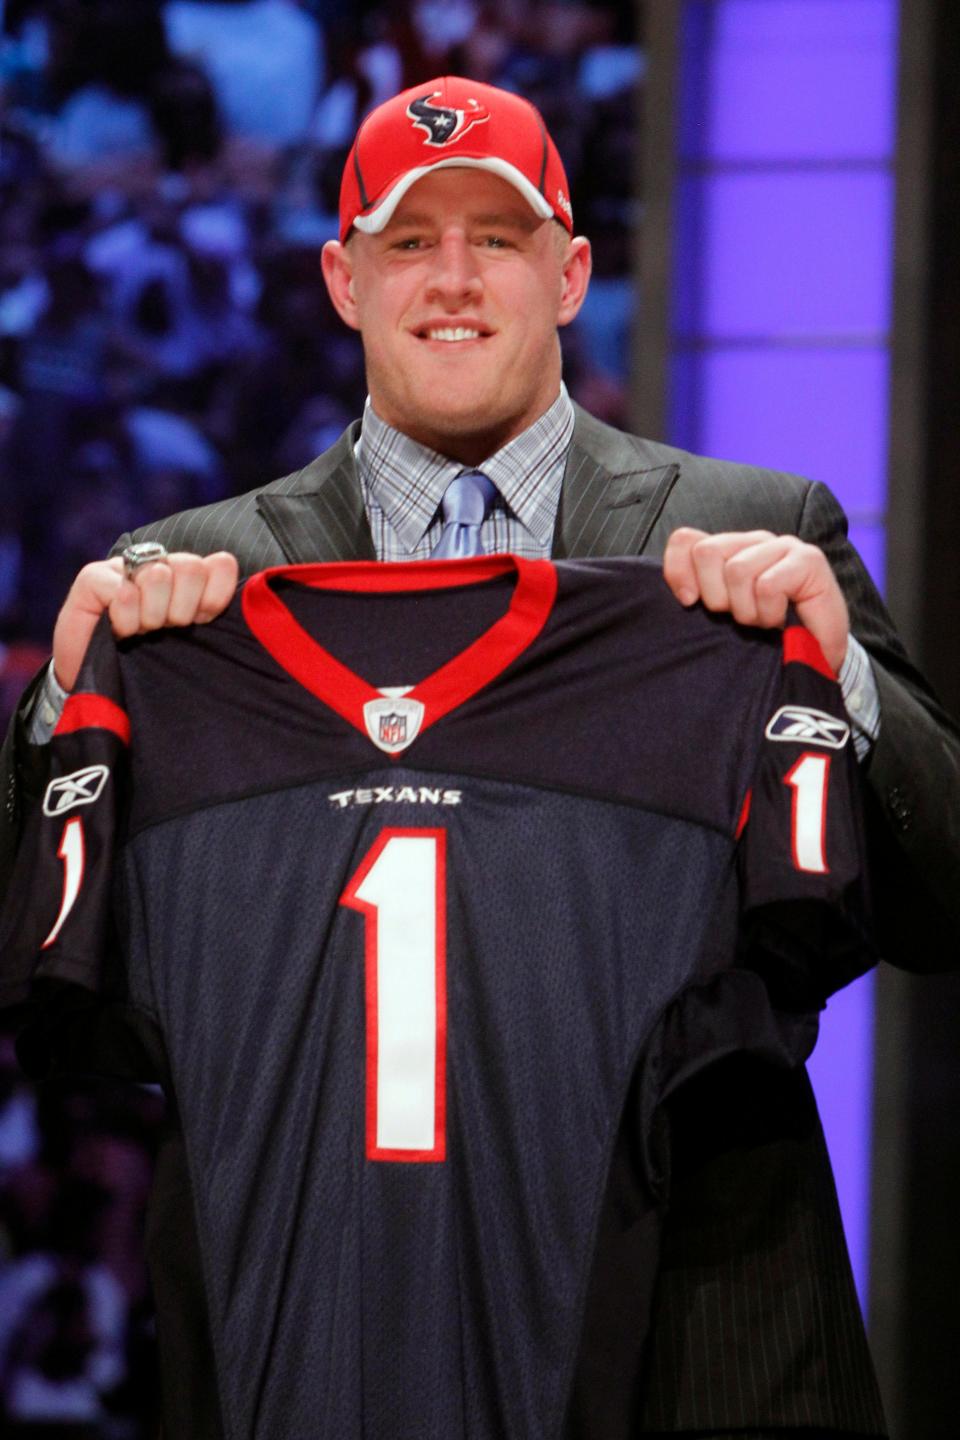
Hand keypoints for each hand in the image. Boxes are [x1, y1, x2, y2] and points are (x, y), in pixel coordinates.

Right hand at [52, 551, 239, 691]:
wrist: (95, 683)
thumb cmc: (145, 665)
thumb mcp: (190, 643)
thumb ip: (214, 613)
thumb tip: (246, 591)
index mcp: (186, 579)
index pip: (220, 565)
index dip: (214, 598)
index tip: (198, 622)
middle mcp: (157, 565)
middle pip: (191, 567)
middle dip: (181, 609)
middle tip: (162, 628)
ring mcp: (123, 568)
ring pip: (158, 575)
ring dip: (151, 615)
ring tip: (139, 630)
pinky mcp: (93, 577)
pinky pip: (123, 591)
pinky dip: (124, 619)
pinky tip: (116, 631)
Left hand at [662, 527, 849, 672]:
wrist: (815, 659)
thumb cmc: (766, 637)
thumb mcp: (722, 617)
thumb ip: (699, 596)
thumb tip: (683, 594)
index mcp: (729, 550)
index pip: (685, 540)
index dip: (678, 572)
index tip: (689, 603)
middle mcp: (753, 542)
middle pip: (706, 553)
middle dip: (716, 598)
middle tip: (739, 618)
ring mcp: (783, 546)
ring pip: (737, 570)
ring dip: (747, 610)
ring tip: (763, 622)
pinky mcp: (809, 560)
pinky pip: (768, 585)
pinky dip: (770, 611)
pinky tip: (783, 618)